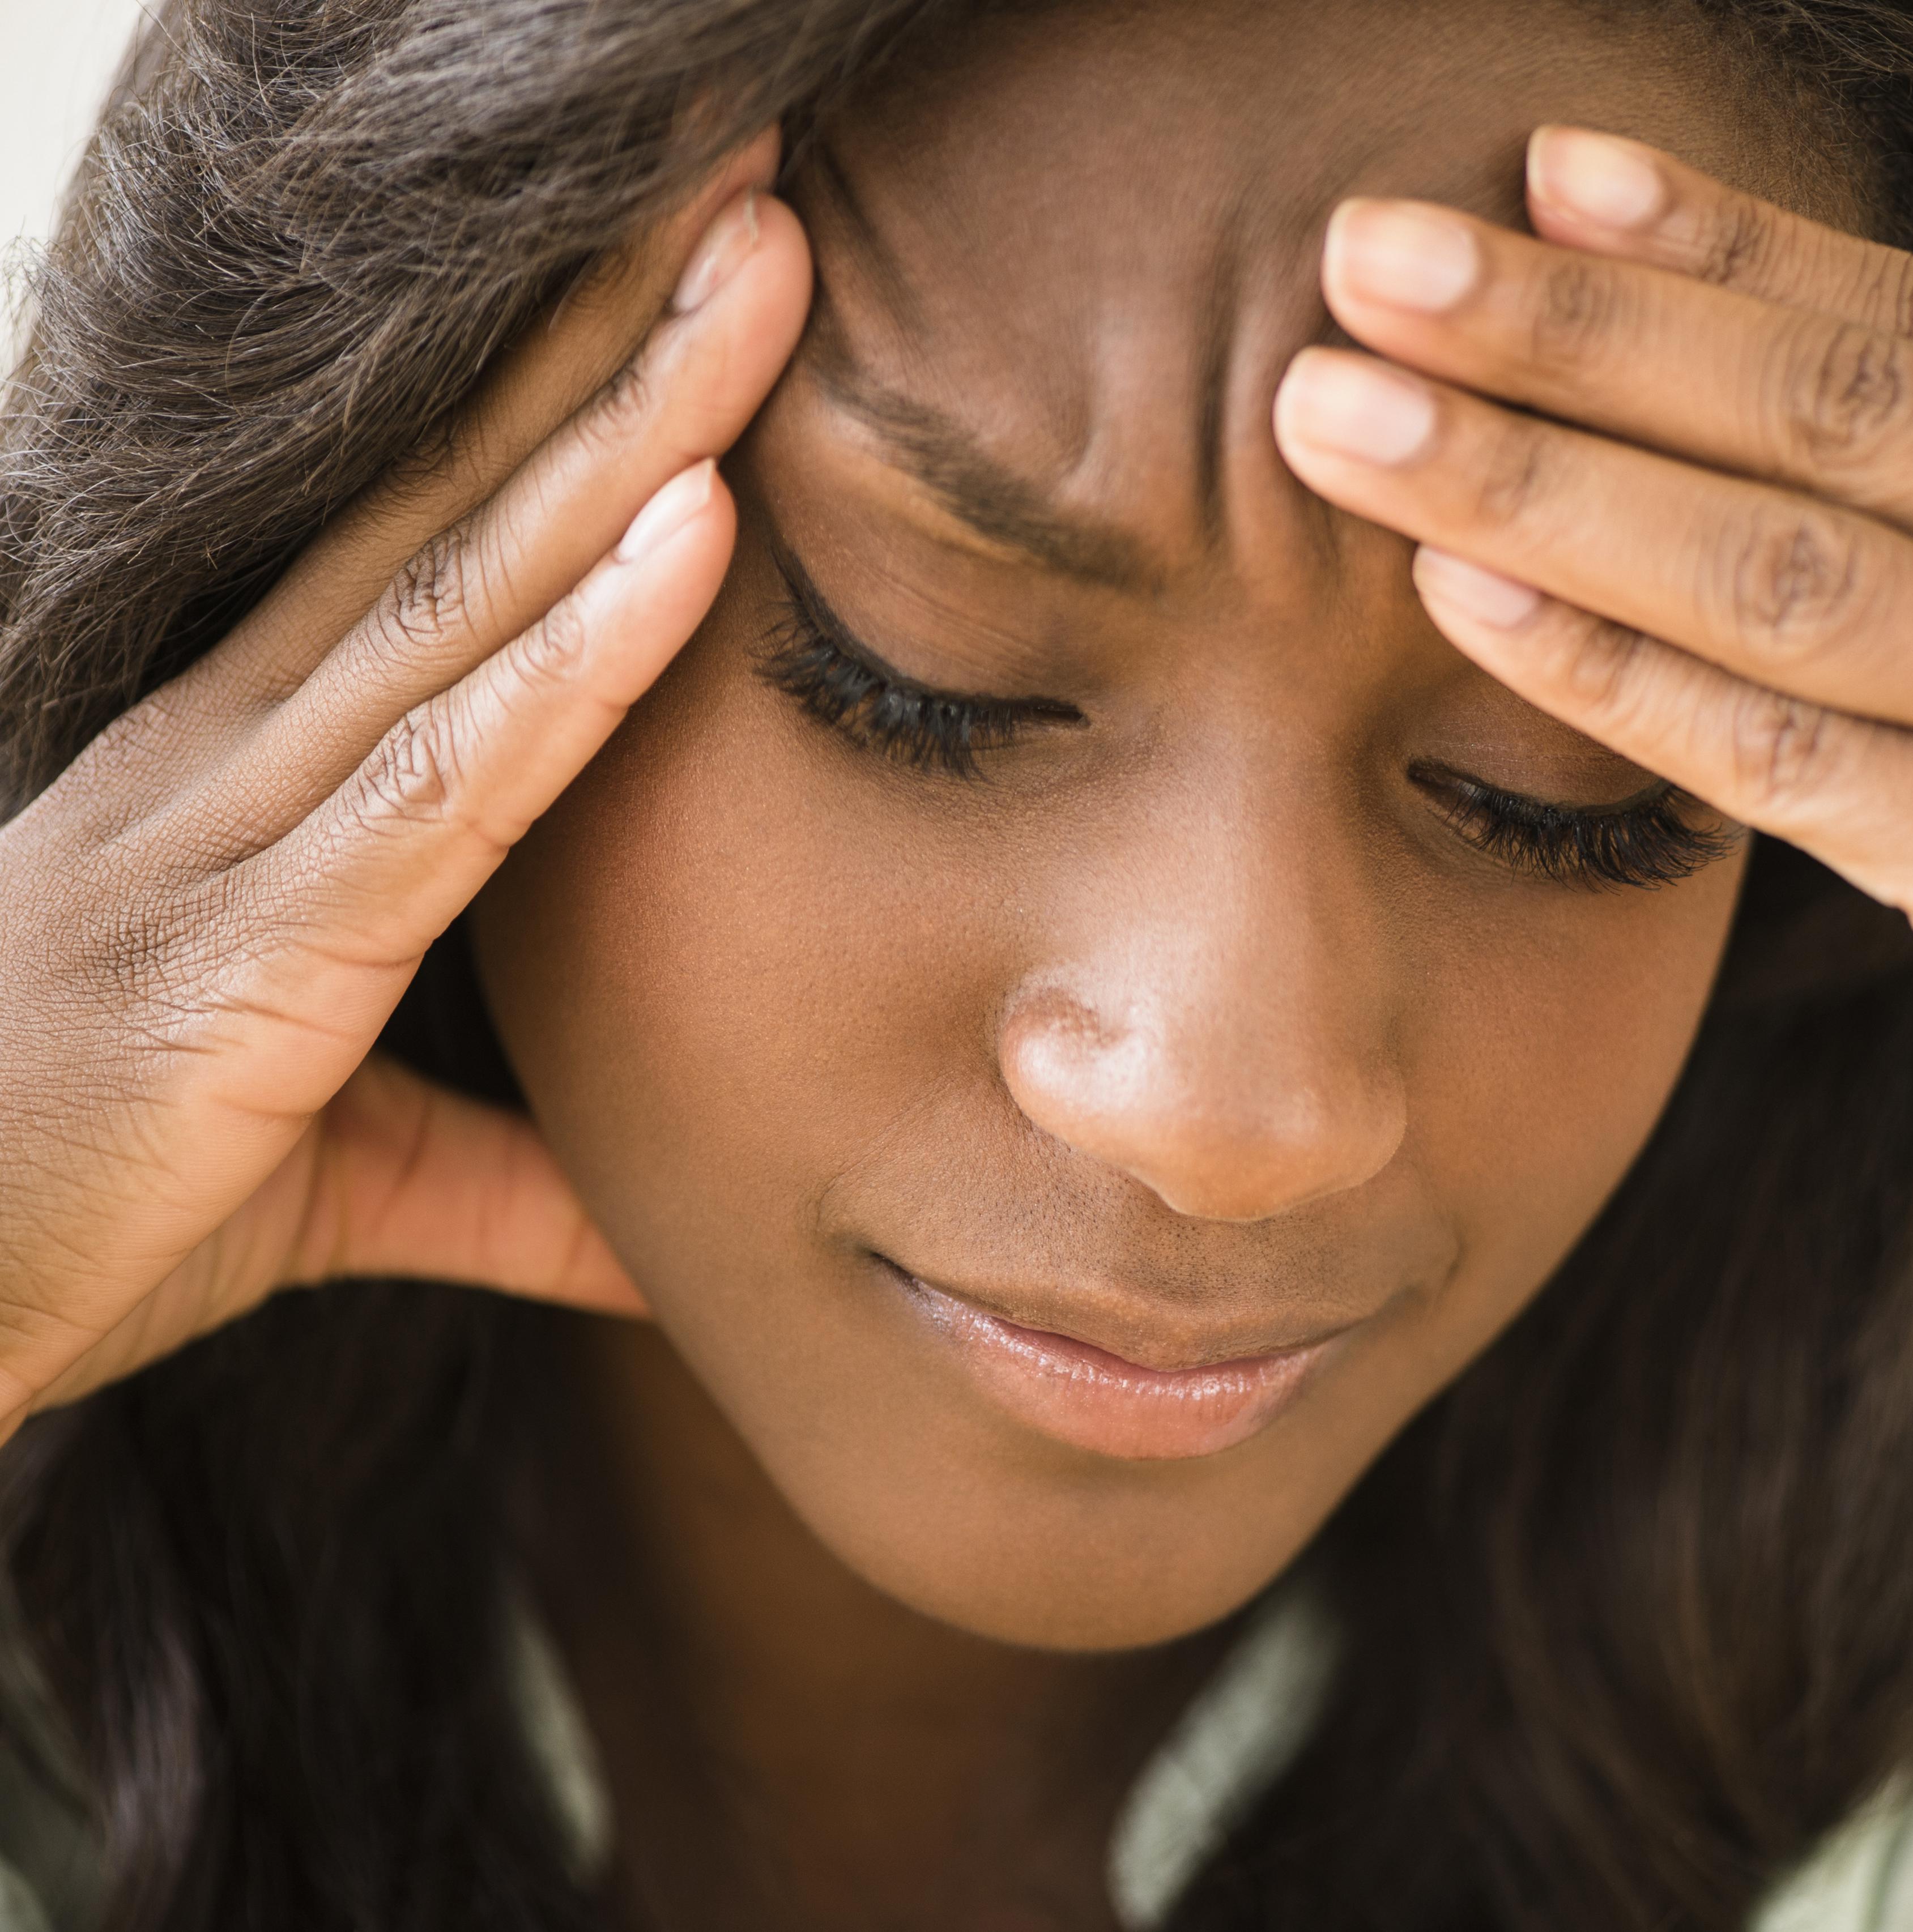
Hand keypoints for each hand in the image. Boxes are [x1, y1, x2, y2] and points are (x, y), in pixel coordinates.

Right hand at [0, 134, 811, 1435]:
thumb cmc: (74, 1213)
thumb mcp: (331, 1184)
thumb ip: (504, 1185)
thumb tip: (653, 1227)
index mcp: (263, 772)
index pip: (448, 536)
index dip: (576, 398)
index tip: (698, 269)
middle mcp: (254, 751)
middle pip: (472, 499)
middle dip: (624, 336)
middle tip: (757, 176)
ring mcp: (254, 826)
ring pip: (480, 583)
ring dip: (637, 426)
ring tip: (765, 268)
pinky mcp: (266, 940)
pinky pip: (457, 767)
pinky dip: (578, 650)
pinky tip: (687, 532)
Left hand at [1272, 127, 1912, 1449]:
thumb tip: (1845, 432)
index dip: (1739, 243)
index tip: (1548, 170)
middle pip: (1862, 412)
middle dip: (1587, 321)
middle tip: (1373, 251)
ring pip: (1800, 571)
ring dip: (1540, 479)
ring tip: (1343, 417)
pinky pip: (1800, 763)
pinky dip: (1614, 673)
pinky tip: (1462, 599)